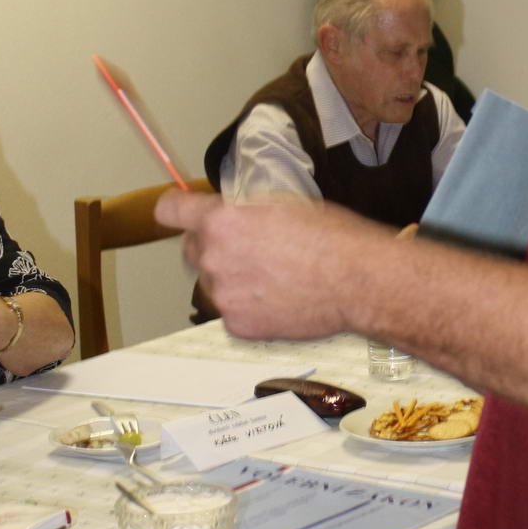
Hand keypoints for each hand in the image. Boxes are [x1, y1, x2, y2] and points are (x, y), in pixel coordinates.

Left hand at [156, 191, 378, 339]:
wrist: (357, 280)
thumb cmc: (331, 238)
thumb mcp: (282, 203)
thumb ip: (244, 210)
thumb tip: (232, 213)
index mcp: (221, 220)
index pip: (170, 210)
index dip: (176, 211)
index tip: (178, 214)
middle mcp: (213, 256)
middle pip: (191, 250)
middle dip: (213, 248)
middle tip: (250, 251)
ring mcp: (223, 294)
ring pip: (213, 284)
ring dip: (233, 281)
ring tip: (274, 278)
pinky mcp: (237, 324)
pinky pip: (232, 313)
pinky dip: (250, 309)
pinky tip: (279, 300)